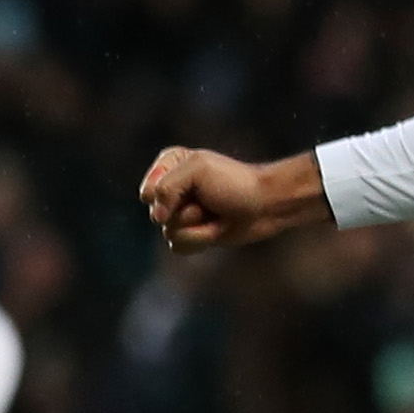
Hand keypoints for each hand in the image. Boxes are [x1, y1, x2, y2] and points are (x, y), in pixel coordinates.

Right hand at [139, 146, 319, 249]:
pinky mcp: (190, 234)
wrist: (265, 206)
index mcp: (169, 165)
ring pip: (168, 233)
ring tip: (216, 216)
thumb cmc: (234, 183)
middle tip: (209, 201)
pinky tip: (214, 230)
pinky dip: (198, 241)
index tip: (194, 186)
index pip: (148, 192)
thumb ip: (166, 187)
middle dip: (185, 213)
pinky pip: (177, 246)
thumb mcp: (197, 171)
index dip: (167, 196)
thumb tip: (157, 218)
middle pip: (155, 214)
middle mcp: (171, 189)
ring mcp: (179, 213)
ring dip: (196, 228)